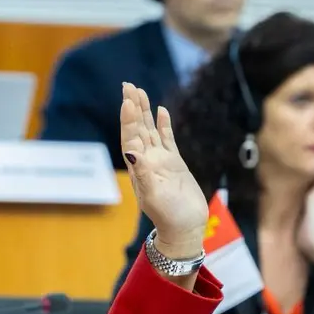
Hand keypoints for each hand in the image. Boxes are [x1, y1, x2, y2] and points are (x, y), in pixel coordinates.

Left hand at [119, 82, 206, 260]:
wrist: (185, 228)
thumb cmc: (169, 216)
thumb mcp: (154, 196)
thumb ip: (144, 173)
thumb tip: (132, 151)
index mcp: (140, 167)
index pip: (131, 137)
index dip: (128, 119)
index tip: (127, 100)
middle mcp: (148, 161)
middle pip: (138, 129)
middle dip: (133, 107)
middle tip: (128, 85)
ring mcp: (161, 161)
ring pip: (150, 130)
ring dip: (145, 111)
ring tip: (140, 90)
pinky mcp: (175, 164)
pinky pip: (167, 139)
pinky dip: (163, 125)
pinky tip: (161, 111)